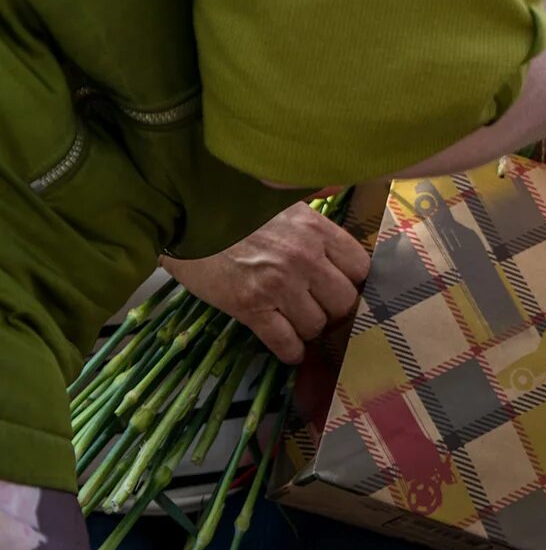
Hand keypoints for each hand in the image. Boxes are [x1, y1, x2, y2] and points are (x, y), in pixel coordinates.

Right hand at [162, 203, 369, 363]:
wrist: (181, 214)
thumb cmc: (232, 204)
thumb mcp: (281, 198)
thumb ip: (314, 211)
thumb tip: (338, 203)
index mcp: (316, 229)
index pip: (360, 267)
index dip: (353, 281)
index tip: (342, 286)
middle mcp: (305, 257)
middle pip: (344, 301)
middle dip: (333, 308)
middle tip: (319, 307)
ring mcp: (278, 284)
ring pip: (316, 325)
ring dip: (309, 329)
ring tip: (298, 324)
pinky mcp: (249, 307)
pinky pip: (285, 342)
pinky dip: (290, 351)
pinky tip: (289, 350)